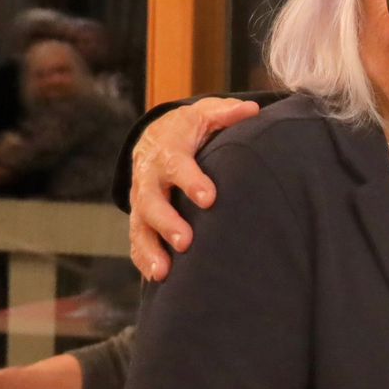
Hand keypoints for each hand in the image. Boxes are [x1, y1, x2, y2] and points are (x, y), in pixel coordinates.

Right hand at [128, 98, 262, 280]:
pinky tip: (157, 278)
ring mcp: (142, 201)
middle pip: (152, 202)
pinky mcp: (141, 218)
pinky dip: (143, 258)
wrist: (157, 137)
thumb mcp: (206, 115)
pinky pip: (136, 240)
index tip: (209, 198)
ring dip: (151, 248)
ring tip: (163, 271)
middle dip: (167, 222)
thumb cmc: (191, 129)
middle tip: (186, 242)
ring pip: (140, 226)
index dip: (191, 181)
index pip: (177, 166)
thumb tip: (252, 110)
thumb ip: (227, 114)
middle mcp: (149, 178)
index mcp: (168, 152)